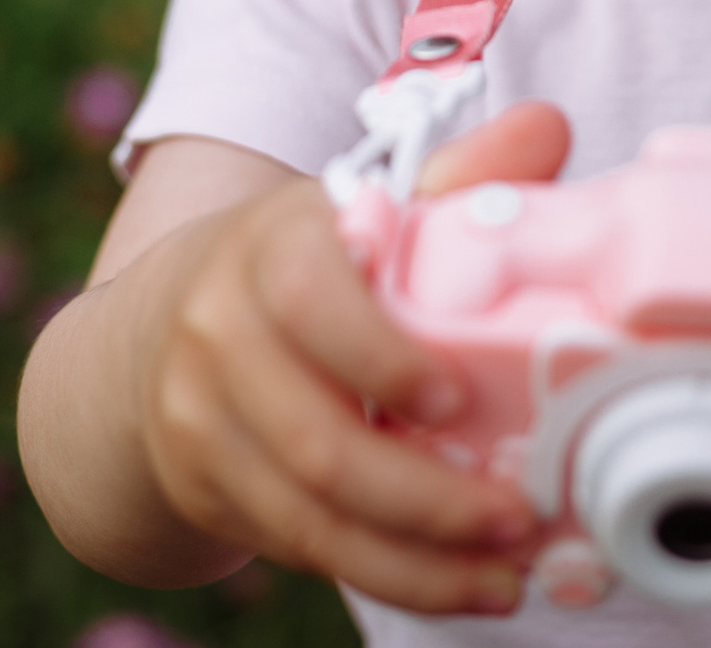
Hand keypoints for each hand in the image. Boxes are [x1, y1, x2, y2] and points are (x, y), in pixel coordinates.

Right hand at [126, 103, 569, 614]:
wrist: (162, 323)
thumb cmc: (303, 259)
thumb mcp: (364, 202)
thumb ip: (459, 172)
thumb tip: (548, 128)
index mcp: (273, 246)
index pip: (310, 300)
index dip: (381, 357)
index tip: (453, 399)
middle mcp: (221, 332)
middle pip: (317, 439)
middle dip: (425, 494)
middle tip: (518, 512)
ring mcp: (203, 420)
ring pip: (309, 514)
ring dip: (417, 557)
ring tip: (506, 569)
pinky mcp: (208, 488)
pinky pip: (302, 548)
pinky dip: (388, 575)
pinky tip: (460, 582)